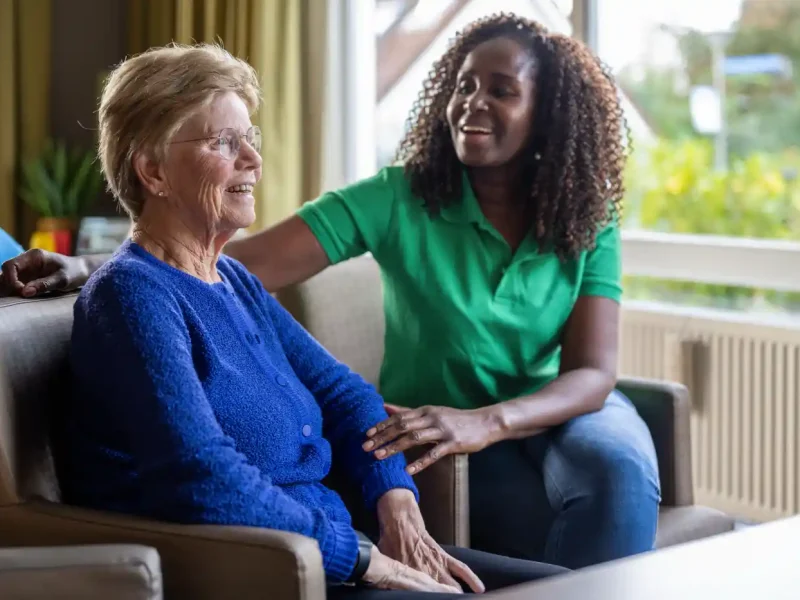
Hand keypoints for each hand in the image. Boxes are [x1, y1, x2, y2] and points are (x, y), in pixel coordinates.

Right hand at [0, 249, 87, 296]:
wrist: (82, 272)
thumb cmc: (75, 272)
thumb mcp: (63, 279)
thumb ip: (45, 284)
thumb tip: (25, 292)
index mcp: (34, 256)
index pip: (10, 265)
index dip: (11, 279)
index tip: (21, 291)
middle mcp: (27, 262)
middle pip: (5, 272)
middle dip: (6, 285)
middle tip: (13, 298)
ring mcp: (26, 271)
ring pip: (7, 279)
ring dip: (7, 290)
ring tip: (11, 301)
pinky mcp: (28, 279)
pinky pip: (14, 285)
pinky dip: (12, 293)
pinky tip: (14, 301)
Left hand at [363, 404, 501, 473]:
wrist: (485, 423)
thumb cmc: (456, 419)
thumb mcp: (432, 412)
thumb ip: (409, 411)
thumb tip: (386, 406)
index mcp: (426, 410)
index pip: (399, 416)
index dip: (382, 425)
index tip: (367, 433)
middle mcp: (432, 417)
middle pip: (402, 426)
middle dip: (383, 436)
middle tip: (366, 446)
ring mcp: (443, 430)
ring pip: (414, 438)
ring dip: (395, 447)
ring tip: (379, 456)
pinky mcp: (453, 443)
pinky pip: (434, 453)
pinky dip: (420, 462)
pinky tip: (408, 470)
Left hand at [376, 490, 483, 592]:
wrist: (399, 519)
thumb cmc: (389, 539)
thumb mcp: (384, 561)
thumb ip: (389, 576)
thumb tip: (386, 586)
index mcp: (408, 575)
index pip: (419, 594)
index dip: (426, 599)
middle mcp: (424, 572)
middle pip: (438, 593)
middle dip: (446, 598)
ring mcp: (436, 564)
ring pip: (452, 586)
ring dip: (457, 594)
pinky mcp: (443, 555)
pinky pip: (460, 567)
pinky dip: (470, 577)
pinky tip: (479, 588)